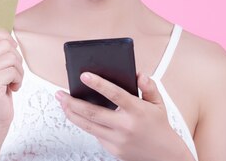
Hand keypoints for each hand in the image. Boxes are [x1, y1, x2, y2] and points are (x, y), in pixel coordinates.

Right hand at [0, 29, 23, 134]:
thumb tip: (9, 34)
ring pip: (11, 57)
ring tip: (13, 81)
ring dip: (19, 70)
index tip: (12, 48)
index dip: (4, 36)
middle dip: (16, 57)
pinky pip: (13, 71)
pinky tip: (13, 89)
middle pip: (4, 44)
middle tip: (13, 72)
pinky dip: (19, 80)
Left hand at [56, 72, 193, 160]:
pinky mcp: (113, 149)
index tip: (84, 75)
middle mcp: (125, 126)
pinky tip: (77, 115)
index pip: (115, 94)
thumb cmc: (159, 127)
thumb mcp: (158, 104)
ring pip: (87, 125)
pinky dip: (85, 123)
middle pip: (92, 112)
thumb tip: (137, 74)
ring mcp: (118, 140)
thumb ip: (148, 87)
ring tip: (61, 102)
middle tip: (59, 93)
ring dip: (71, 113)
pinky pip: (95, 134)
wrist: (166, 157)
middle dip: (72, 102)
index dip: (98, 84)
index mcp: (137, 111)